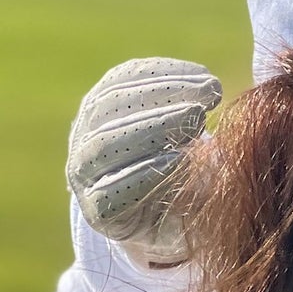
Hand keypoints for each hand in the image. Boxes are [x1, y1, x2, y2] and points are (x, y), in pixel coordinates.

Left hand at [66, 58, 221, 268]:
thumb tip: (206, 174)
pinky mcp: (102, 95)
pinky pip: (124, 76)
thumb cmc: (176, 207)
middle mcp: (83, 169)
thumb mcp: (186, 218)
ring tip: (209, 90)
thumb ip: (191, 203)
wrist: (151, 184)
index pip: (110, 194)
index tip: (182, 159)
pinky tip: (200, 75)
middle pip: (106, 143)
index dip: (143, 176)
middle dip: (155, 125)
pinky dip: (164, 72)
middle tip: (198, 115)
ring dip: (164, 91)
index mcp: (101, 209)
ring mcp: (86, 128)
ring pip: (113, 103)